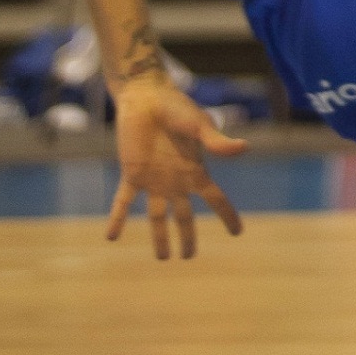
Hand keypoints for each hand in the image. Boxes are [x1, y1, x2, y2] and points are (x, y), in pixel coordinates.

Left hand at [107, 73, 245, 261]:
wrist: (146, 97)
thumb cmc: (176, 107)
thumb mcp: (199, 124)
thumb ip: (216, 141)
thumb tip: (244, 148)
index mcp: (195, 170)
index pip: (215, 198)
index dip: (227, 215)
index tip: (237, 233)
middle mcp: (175, 180)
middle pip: (184, 216)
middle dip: (187, 237)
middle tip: (188, 257)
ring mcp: (153, 180)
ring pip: (157, 216)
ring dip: (159, 237)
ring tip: (162, 258)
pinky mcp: (132, 174)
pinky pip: (124, 202)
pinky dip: (117, 219)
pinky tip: (111, 237)